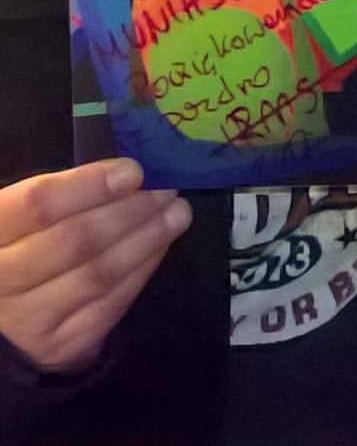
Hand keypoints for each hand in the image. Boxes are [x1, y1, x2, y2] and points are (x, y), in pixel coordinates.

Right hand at [0, 159, 191, 373]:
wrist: (2, 320)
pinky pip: (112, 303)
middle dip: (131, 211)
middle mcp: (1, 281)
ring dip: (148, 238)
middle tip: (168, 189)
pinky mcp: (60, 347)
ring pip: (99, 274)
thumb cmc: (14, 249)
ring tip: (177, 212)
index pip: (37, 204)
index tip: (134, 171)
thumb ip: (60, 194)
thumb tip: (126, 173)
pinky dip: (142, 269)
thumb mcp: (17, 218)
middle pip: (76, 240)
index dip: (89, 185)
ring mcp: (29, 320)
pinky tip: (161, 245)